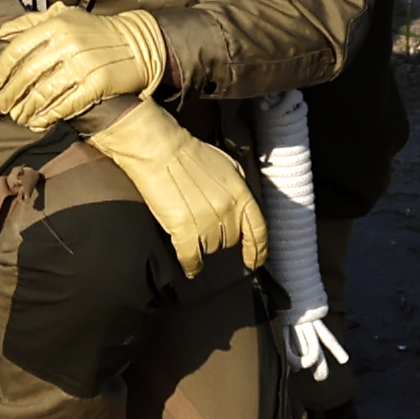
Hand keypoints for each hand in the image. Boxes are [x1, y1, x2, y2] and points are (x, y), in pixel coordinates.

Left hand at [0, 5, 165, 127]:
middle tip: (2, 106)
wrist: (138, 44)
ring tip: (19, 117)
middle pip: (27, 74)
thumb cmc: (95, 31)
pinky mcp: (96, 85)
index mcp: (56, 24)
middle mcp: (68, 43)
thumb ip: (32, 22)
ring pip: (44, 93)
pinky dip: (48, 117)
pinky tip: (39, 122)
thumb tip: (2, 33)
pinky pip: (65, 105)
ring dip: (26, 109)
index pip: (18, 49)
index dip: (1, 69)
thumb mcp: (65, 17)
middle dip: (10, 94)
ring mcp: (83, 65)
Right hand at [86, 100, 266, 274]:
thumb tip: (241, 208)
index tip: (256, 260)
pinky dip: (191, 265)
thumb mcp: (227, 166)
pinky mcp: (184, 231)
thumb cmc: (189, 153)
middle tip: (207, 227)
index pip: (258, 230)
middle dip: (222, 236)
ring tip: (192, 234)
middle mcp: (228, 211)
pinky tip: (190, 268)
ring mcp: (207, 223)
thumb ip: (239, 189)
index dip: (258, 250)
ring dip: (203, 244)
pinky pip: (191, 258)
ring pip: (211, 248)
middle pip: (231, 240)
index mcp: (241, 193)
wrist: (160, 149)